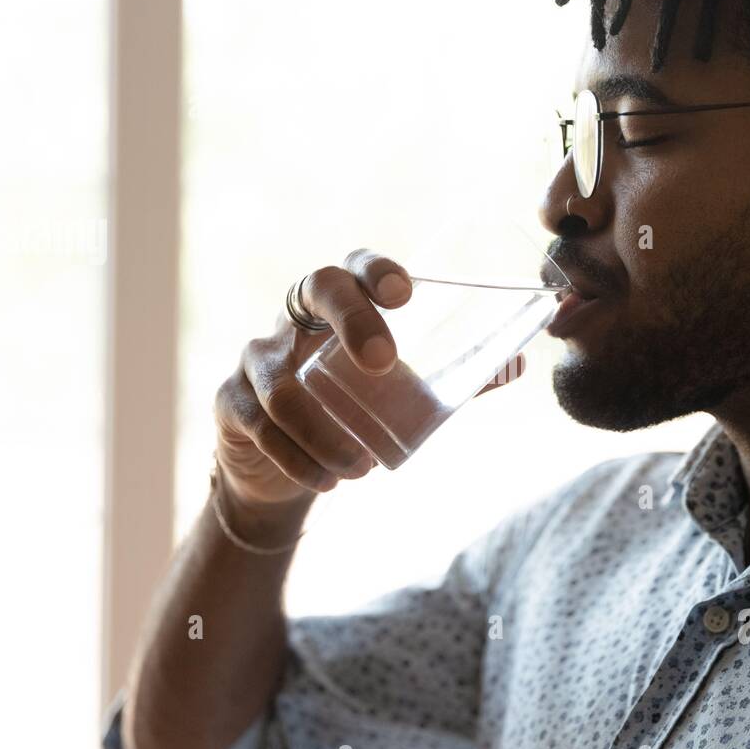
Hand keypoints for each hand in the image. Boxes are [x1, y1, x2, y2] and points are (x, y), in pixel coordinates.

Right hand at [213, 249, 525, 509]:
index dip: (376, 268)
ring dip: (326, 431)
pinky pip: (260, 427)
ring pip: (283, 384)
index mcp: (340, 305)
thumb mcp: (402, 391)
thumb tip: (518, 365)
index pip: (353, 267)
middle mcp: (295, 319)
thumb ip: (455, 378)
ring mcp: (258, 357)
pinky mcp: (231, 403)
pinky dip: (298, 459)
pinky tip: (327, 481)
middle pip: (316, 289)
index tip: (405, 291)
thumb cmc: (352, 408)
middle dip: (354, 321)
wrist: (282, 467)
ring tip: (362, 469)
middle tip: (388, 365)